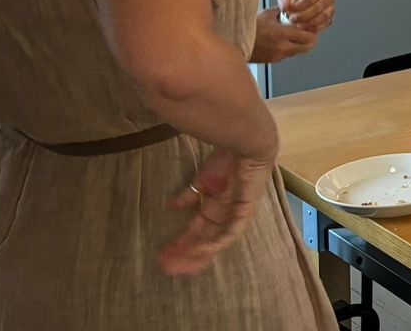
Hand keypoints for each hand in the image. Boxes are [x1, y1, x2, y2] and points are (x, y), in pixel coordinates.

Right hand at [161, 148, 271, 275]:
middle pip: (205, 240)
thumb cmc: (226, 159)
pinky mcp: (245, 211)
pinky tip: (200, 250)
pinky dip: (216, 242)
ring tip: (179, 265)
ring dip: (197, 253)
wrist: (246, 143)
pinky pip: (230, 233)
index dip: (183, 243)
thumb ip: (191, 195)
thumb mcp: (203, 180)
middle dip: (187, 254)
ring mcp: (236, 215)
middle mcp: (226, 215)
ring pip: (216, 241)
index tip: (165, 254)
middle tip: (168, 268)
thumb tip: (173, 206)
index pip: (199, 230)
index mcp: (217, 207)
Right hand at [251, 7, 317, 63]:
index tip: (311, 26)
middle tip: (308, 32)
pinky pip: (287, 55)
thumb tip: (292, 8)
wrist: (235, 42)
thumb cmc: (250, 27)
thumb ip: (282, 11)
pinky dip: (290, 48)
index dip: (312, 32)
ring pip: (298, 51)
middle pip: (307, 47)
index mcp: (282, 33)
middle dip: (310, 40)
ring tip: (295, 36)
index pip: (308, 36)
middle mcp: (282, 46)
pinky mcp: (273, 60)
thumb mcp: (267, 14)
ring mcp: (278, 55)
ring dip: (300, 45)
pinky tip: (284, 41)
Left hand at [278, 0, 334, 32]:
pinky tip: (304, 27)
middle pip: (318, 8)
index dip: (298, 6)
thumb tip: (285, 7)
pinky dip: (314, 28)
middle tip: (291, 19)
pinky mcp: (330, 18)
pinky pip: (324, 25)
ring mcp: (331, 8)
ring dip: (309, 23)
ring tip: (297, 24)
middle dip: (303, 16)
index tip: (287, 10)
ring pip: (323, 17)